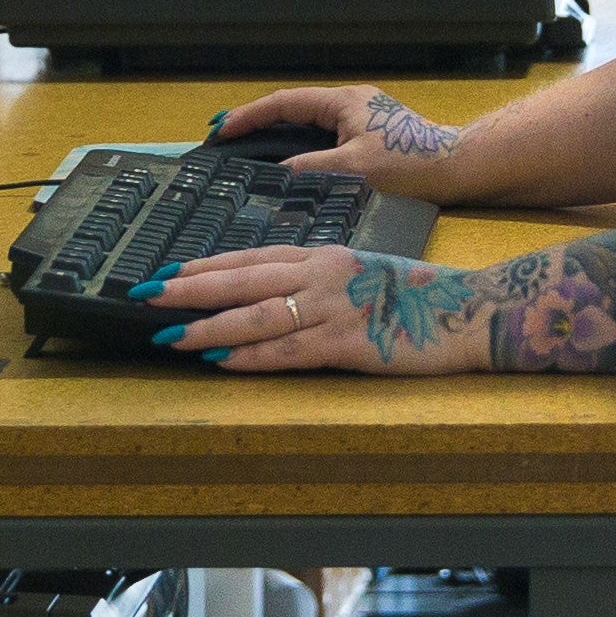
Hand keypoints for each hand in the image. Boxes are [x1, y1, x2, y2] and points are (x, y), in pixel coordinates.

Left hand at [136, 242, 484, 373]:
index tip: (166, 272)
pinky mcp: (348, 342)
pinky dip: (251, 356)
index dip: (204, 265)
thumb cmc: (416, 295)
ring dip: (208, 326)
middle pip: (241, 279)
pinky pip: (289, 350)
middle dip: (189, 288)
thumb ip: (316, 279)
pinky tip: (220, 361)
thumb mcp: (359, 273)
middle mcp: (321, 274)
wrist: (468, 309)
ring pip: (257, 315)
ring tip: (169, 334)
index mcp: (322, 256)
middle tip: (146, 294)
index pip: (249, 257)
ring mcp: (333, 307)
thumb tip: (270, 292)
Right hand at [205, 82, 469, 189]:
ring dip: (280, 138)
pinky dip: (303, 150)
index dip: (249, 116)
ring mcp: (362, 121)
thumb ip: (309, 168)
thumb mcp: (353, 168)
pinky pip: (325, 140)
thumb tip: (275, 174)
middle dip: (259, 125)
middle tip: (227, 144)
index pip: (284, 102)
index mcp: (343, 102)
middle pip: (294, 111)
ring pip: (309, 126)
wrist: (459, 169)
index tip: (221, 131)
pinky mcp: (372, 139)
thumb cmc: (411, 164)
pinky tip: (292, 170)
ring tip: (249, 156)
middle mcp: (350, 105)